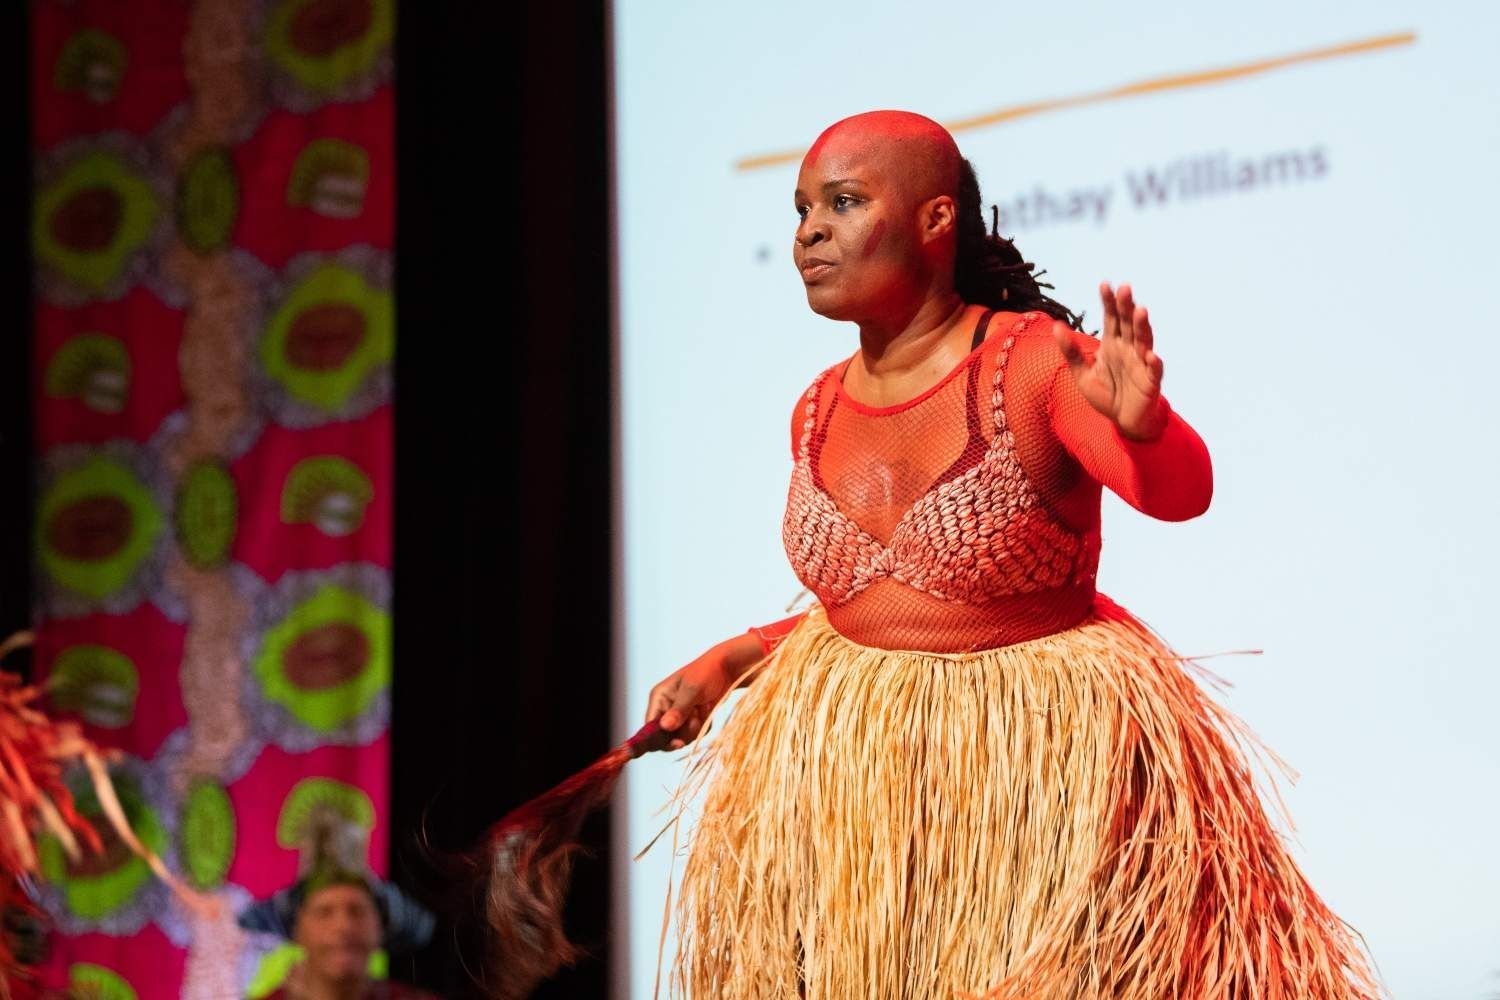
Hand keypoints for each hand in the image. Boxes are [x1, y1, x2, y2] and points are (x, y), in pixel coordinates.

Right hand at [645, 638, 755, 749]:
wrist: (728, 669)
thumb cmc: (707, 673)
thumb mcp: (693, 690)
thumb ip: (679, 710)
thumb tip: (664, 727)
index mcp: (659, 697)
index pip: (650, 726)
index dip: (660, 739)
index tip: (678, 743)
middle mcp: (666, 708)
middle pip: (666, 736)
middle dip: (683, 732)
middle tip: (696, 720)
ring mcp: (679, 715)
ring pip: (682, 737)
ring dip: (695, 728)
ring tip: (703, 709)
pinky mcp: (691, 719)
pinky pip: (694, 734)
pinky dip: (703, 726)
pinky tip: (707, 710)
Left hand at [1053, 282, 1166, 440]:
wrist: (1123, 421)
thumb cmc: (1106, 395)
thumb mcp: (1082, 374)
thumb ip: (1071, 352)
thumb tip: (1056, 326)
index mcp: (1112, 345)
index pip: (1111, 318)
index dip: (1108, 302)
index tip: (1104, 284)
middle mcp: (1128, 349)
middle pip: (1128, 324)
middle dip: (1126, 306)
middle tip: (1124, 288)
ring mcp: (1141, 364)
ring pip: (1143, 341)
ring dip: (1143, 326)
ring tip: (1141, 311)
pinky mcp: (1150, 382)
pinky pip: (1154, 371)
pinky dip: (1154, 363)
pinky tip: (1152, 355)